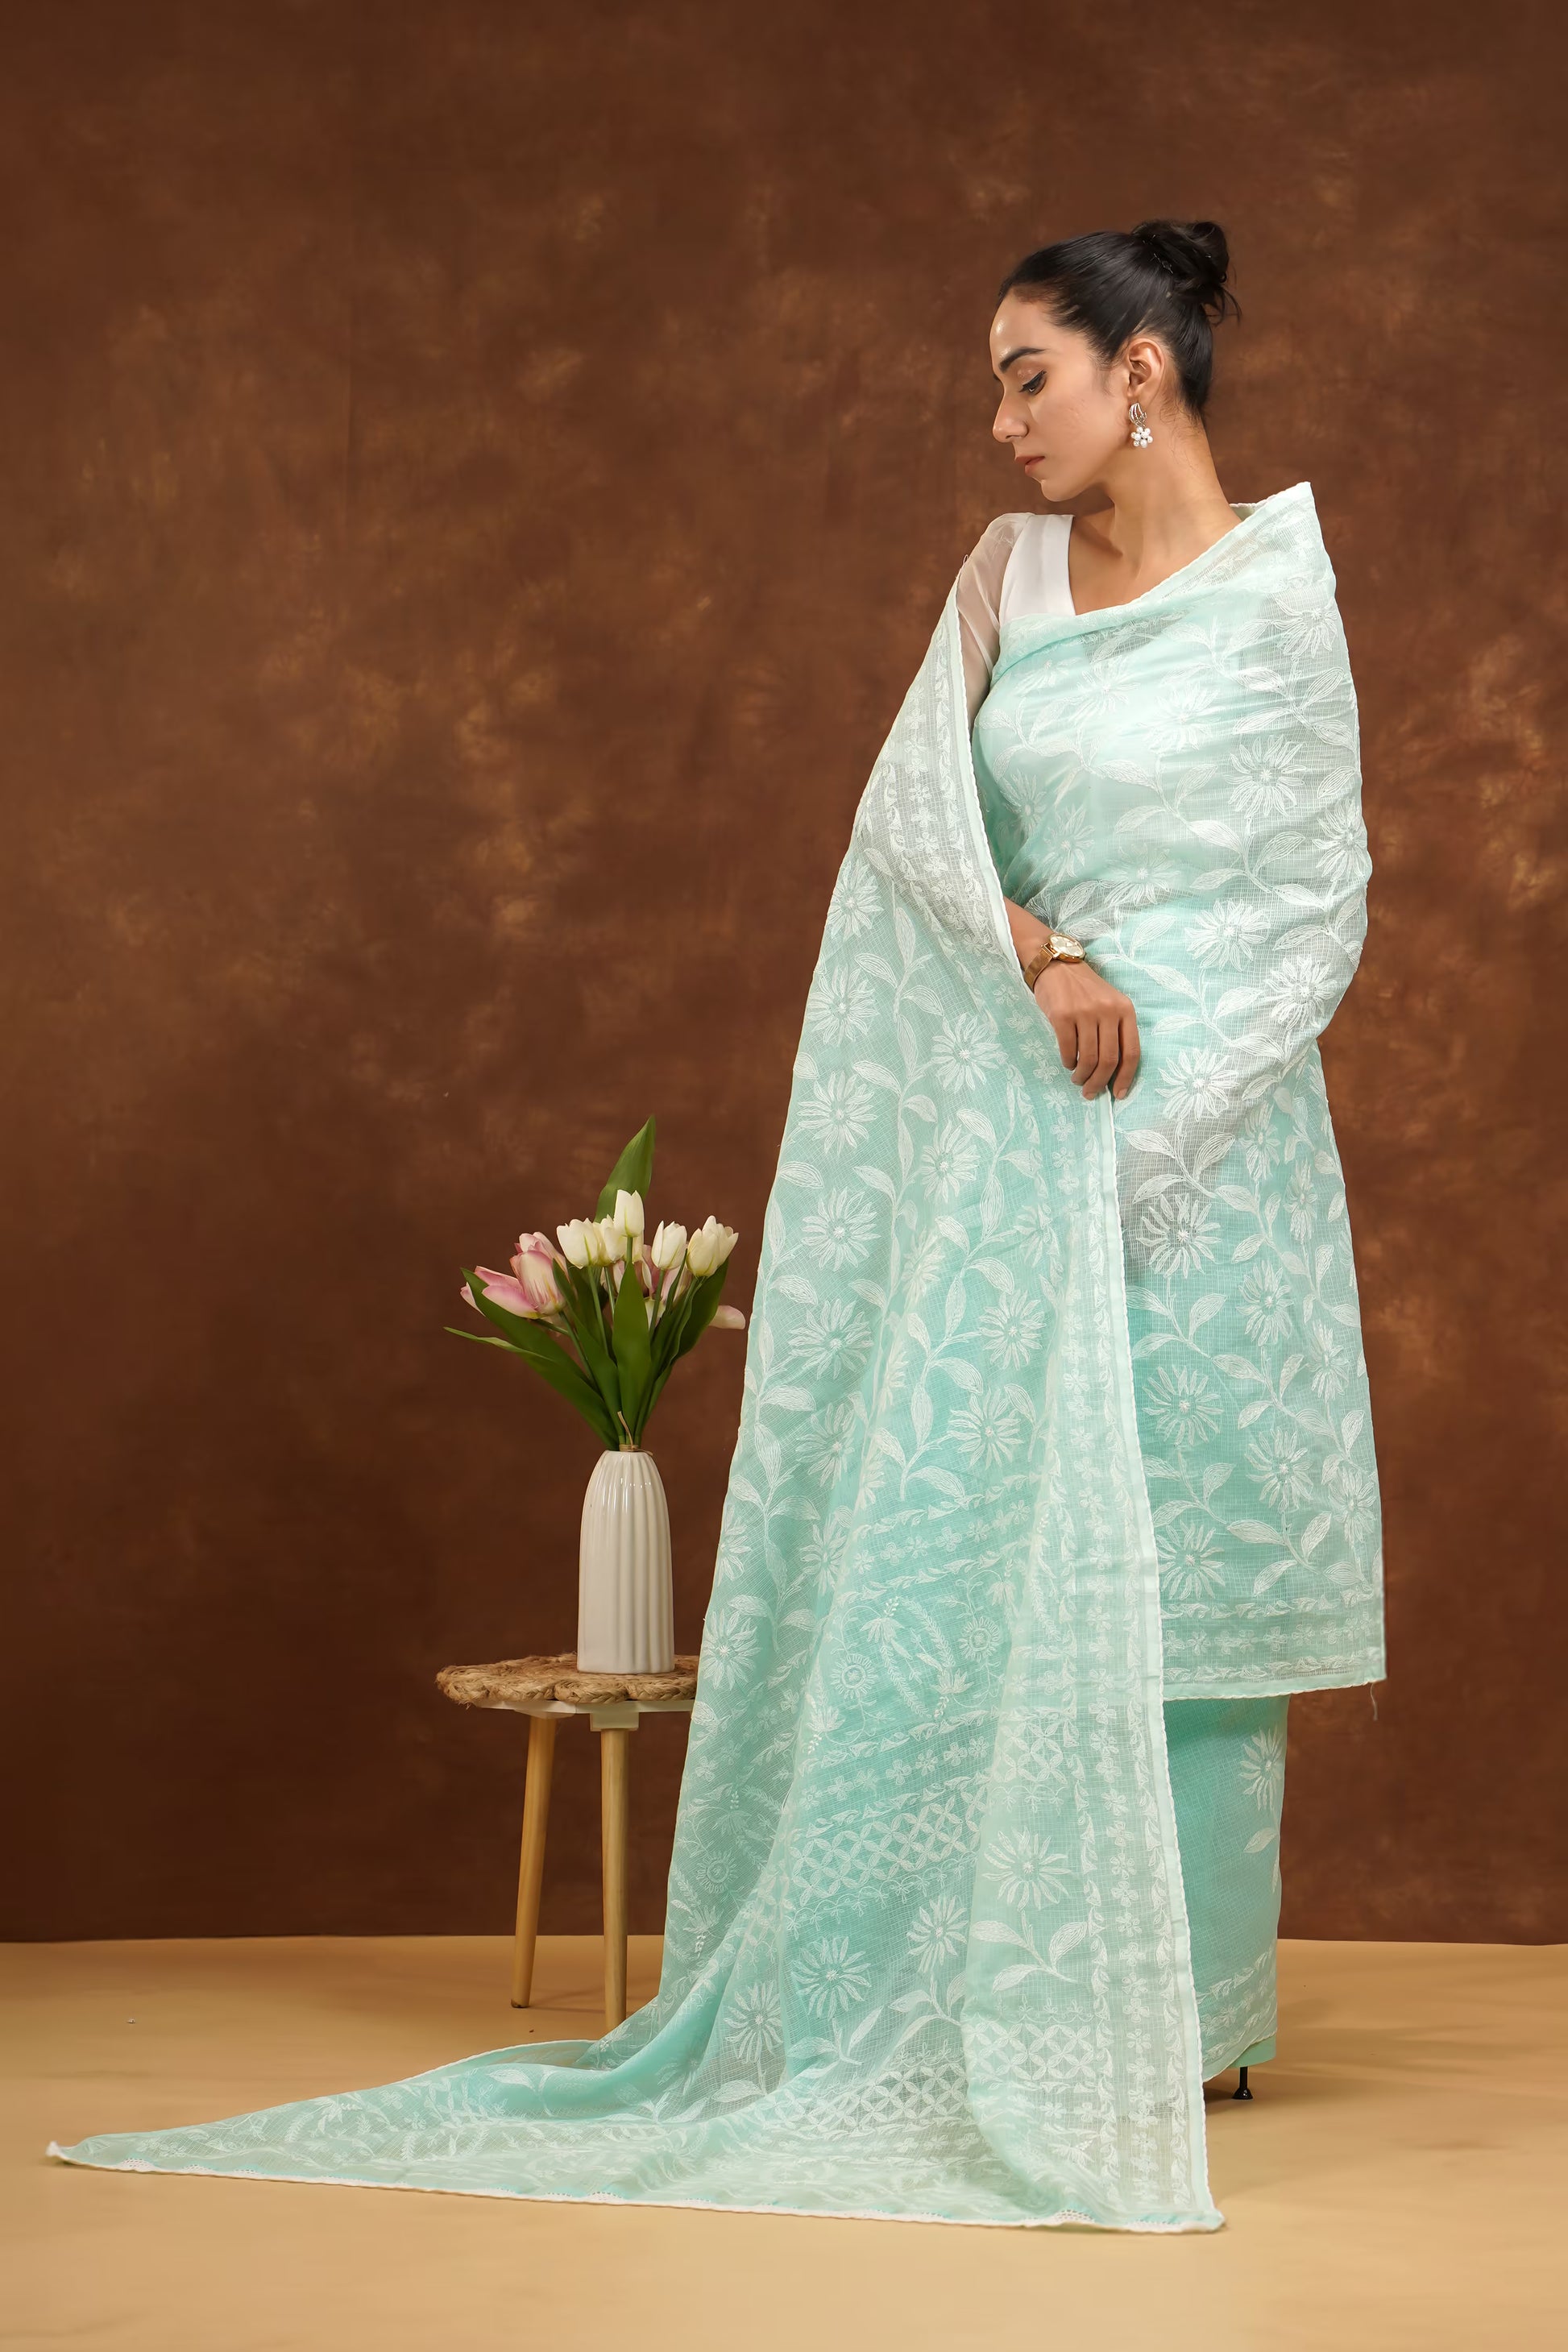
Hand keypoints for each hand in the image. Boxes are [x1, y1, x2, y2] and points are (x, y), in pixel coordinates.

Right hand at [1033, 960, 1139, 1100]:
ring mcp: (1085, 1012)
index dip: (1126, 1078)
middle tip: (1090, 1092)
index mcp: (1125, 1010)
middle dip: (1100, 1082)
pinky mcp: (1062, 1015)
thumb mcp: (1110, 1005)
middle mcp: (1108, 1011)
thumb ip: (1116, 1031)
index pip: (1132, 1052)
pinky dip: (1068, 1063)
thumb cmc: (1085, 991)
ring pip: (1088, 1059)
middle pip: (1109, 1060)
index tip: (1119, 1094)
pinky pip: (1068, 1050)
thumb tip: (1114, 1072)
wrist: (1058, 965)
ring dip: (1082, 1076)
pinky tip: (1068, 1063)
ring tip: (1078, 1080)